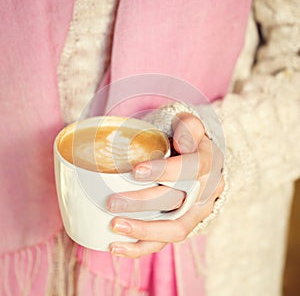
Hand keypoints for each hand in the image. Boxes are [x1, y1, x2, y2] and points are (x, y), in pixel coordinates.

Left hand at [106, 113, 223, 257]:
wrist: (193, 161)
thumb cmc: (184, 141)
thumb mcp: (189, 126)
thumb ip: (189, 127)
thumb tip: (183, 144)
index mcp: (208, 163)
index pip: (192, 168)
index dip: (165, 171)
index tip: (135, 172)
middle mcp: (206, 192)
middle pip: (176, 201)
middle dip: (143, 203)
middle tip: (111, 201)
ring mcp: (196, 213)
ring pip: (174, 229)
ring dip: (142, 230)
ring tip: (114, 226)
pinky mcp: (182, 225)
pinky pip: (165, 242)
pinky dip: (140, 247)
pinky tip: (116, 246)